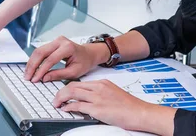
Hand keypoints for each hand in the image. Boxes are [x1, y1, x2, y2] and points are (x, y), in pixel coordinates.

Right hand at [24, 36, 105, 82]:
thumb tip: (44, 78)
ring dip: (31, 63)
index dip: (41, 70)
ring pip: (38, 50)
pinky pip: (41, 50)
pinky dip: (35, 60)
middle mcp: (60, 41)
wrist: (89, 54)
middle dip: (32, 66)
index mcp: (68, 47)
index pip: (50, 59)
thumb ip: (58, 74)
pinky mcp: (53, 42)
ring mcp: (56, 40)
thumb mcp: (74, 72)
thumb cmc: (84, 62)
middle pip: (41, 52)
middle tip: (27, 77)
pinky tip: (32, 68)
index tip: (35, 80)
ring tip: (28, 74)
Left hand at [53, 80, 173, 132]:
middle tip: (55, 99)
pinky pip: (78, 105)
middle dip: (60, 92)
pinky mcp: (98, 109)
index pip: (79, 82)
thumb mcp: (113, 94)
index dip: (68, 87)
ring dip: (61, 98)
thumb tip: (88, 100)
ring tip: (56, 104)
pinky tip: (65, 110)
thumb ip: (100, 94)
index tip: (62, 92)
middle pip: (73, 85)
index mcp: (102, 83)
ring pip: (72, 92)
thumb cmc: (129, 106)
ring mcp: (98, 97)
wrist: (139, 112)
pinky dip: (69, 107)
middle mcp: (98, 88)